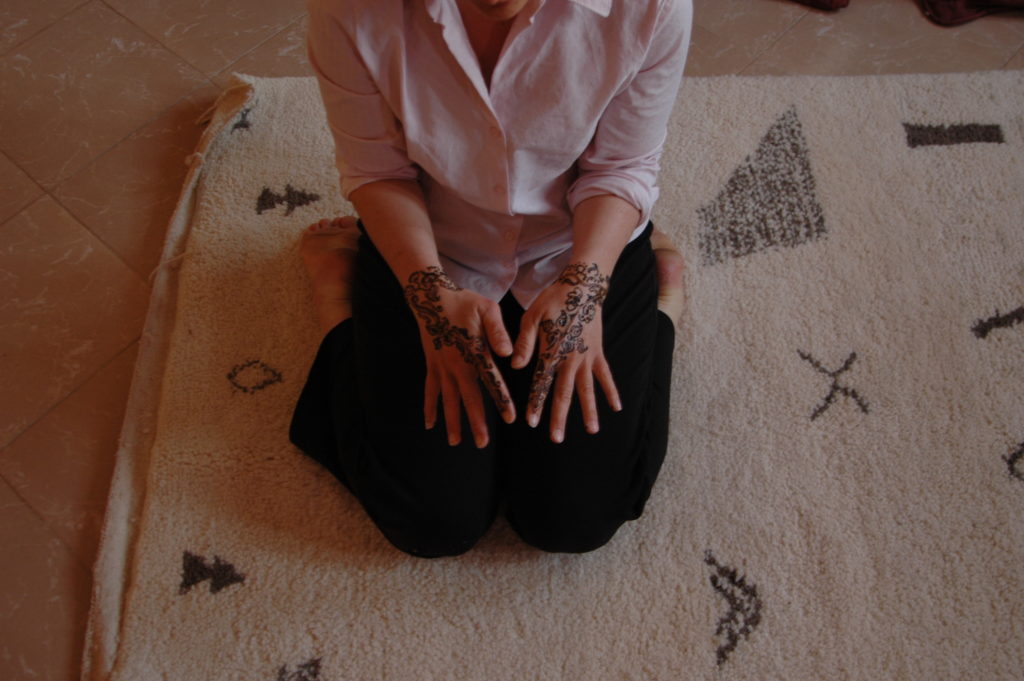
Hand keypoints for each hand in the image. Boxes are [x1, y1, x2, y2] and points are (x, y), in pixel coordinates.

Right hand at [404, 267, 514, 447]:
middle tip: (482, 443)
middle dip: (476, 421)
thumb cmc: (464, 302)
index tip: (510, 418)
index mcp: (474, 351)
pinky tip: (430, 425)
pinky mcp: (431, 366)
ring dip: (452, 421)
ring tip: (456, 442)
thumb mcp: (486, 308)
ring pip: (448, 399)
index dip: (501, 399)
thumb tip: (509, 354)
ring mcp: (441, 367)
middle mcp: (457, 364)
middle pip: (468, 397)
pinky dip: (429, 407)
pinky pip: (430, 390)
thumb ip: (498, 331)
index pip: (490, 380)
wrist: (431, 297)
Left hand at [511, 263, 620, 442]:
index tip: (532, 422)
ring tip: (591, 430)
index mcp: (552, 351)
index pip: (541, 383)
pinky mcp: (598, 352)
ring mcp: (587, 357)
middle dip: (559, 417)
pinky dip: (611, 391)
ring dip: (589, 411)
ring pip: (587, 389)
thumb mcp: (532, 317)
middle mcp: (571, 358)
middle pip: (564, 393)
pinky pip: (606, 375)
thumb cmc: (553, 300)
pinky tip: (616, 408)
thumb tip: (515, 365)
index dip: (536, 404)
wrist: (582, 287)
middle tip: (556, 439)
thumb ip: (524, 343)